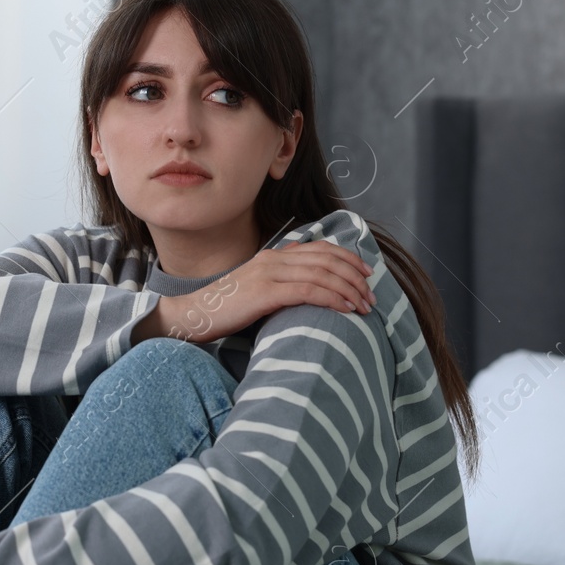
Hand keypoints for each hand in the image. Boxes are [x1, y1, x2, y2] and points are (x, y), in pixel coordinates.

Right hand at [152, 240, 376, 344]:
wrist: (194, 315)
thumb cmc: (226, 309)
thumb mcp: (258, 289)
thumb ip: (281, 284)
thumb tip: (309, 292)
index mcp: (274, 255)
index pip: (320, 249)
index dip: (348, 258)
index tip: (366, 274)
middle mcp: (274, 259)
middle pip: (327, 259)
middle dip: (354, 276)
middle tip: (371, 296)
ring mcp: (269, 274)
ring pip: (322, 274)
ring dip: (349, 290)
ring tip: (364, 306)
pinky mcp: (265, 293)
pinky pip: (309, 291)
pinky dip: (332, 298)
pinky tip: (345, 309)